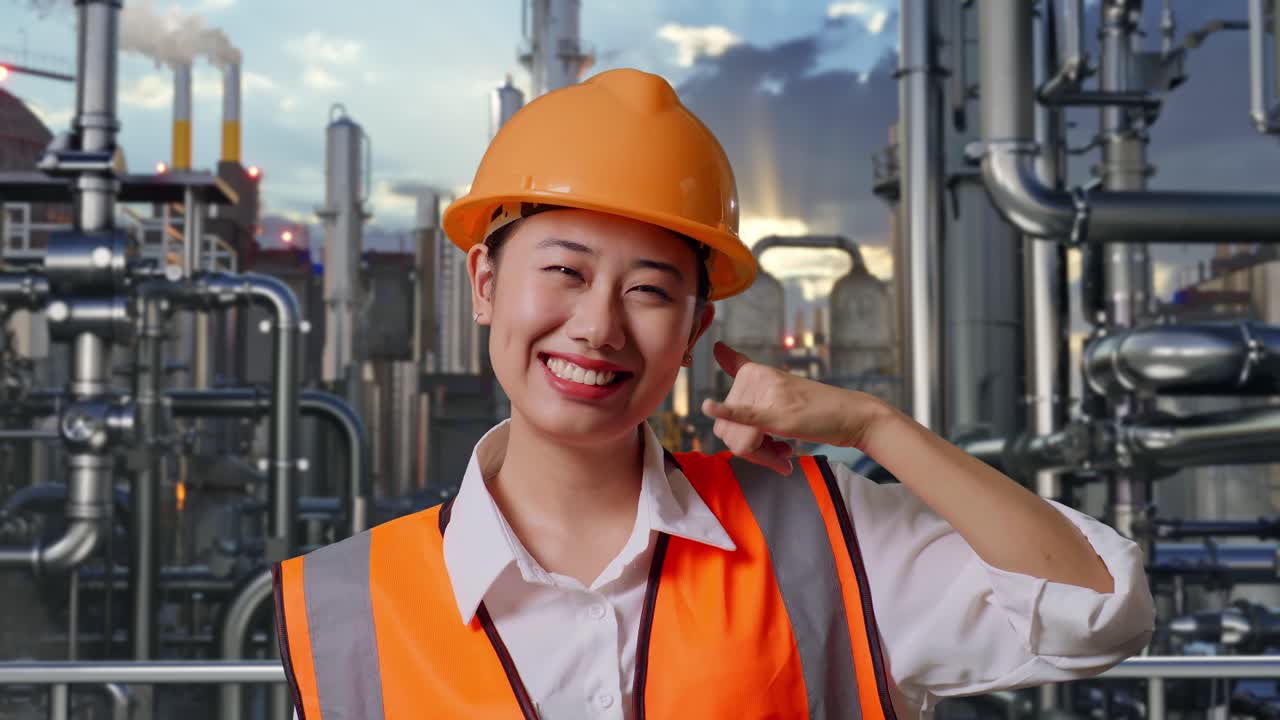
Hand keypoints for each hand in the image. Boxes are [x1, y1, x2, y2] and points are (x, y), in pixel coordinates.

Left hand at [701, 341, 891, 473]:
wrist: (852, 416)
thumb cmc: (817, 409)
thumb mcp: (781, 393)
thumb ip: (748, 381)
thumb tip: (716, 347)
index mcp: (755, 373)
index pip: (725, 404)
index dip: (730, 421)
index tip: (729, 373)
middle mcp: (757, 378)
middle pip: (728, 430)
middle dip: (751, 450)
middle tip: (779, 452)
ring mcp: (766, 395)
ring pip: (739, 440)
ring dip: (762, 457)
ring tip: (785, 455)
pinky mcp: (776, 413)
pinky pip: (744, 416)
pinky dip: (726, 413)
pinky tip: (708, 406)